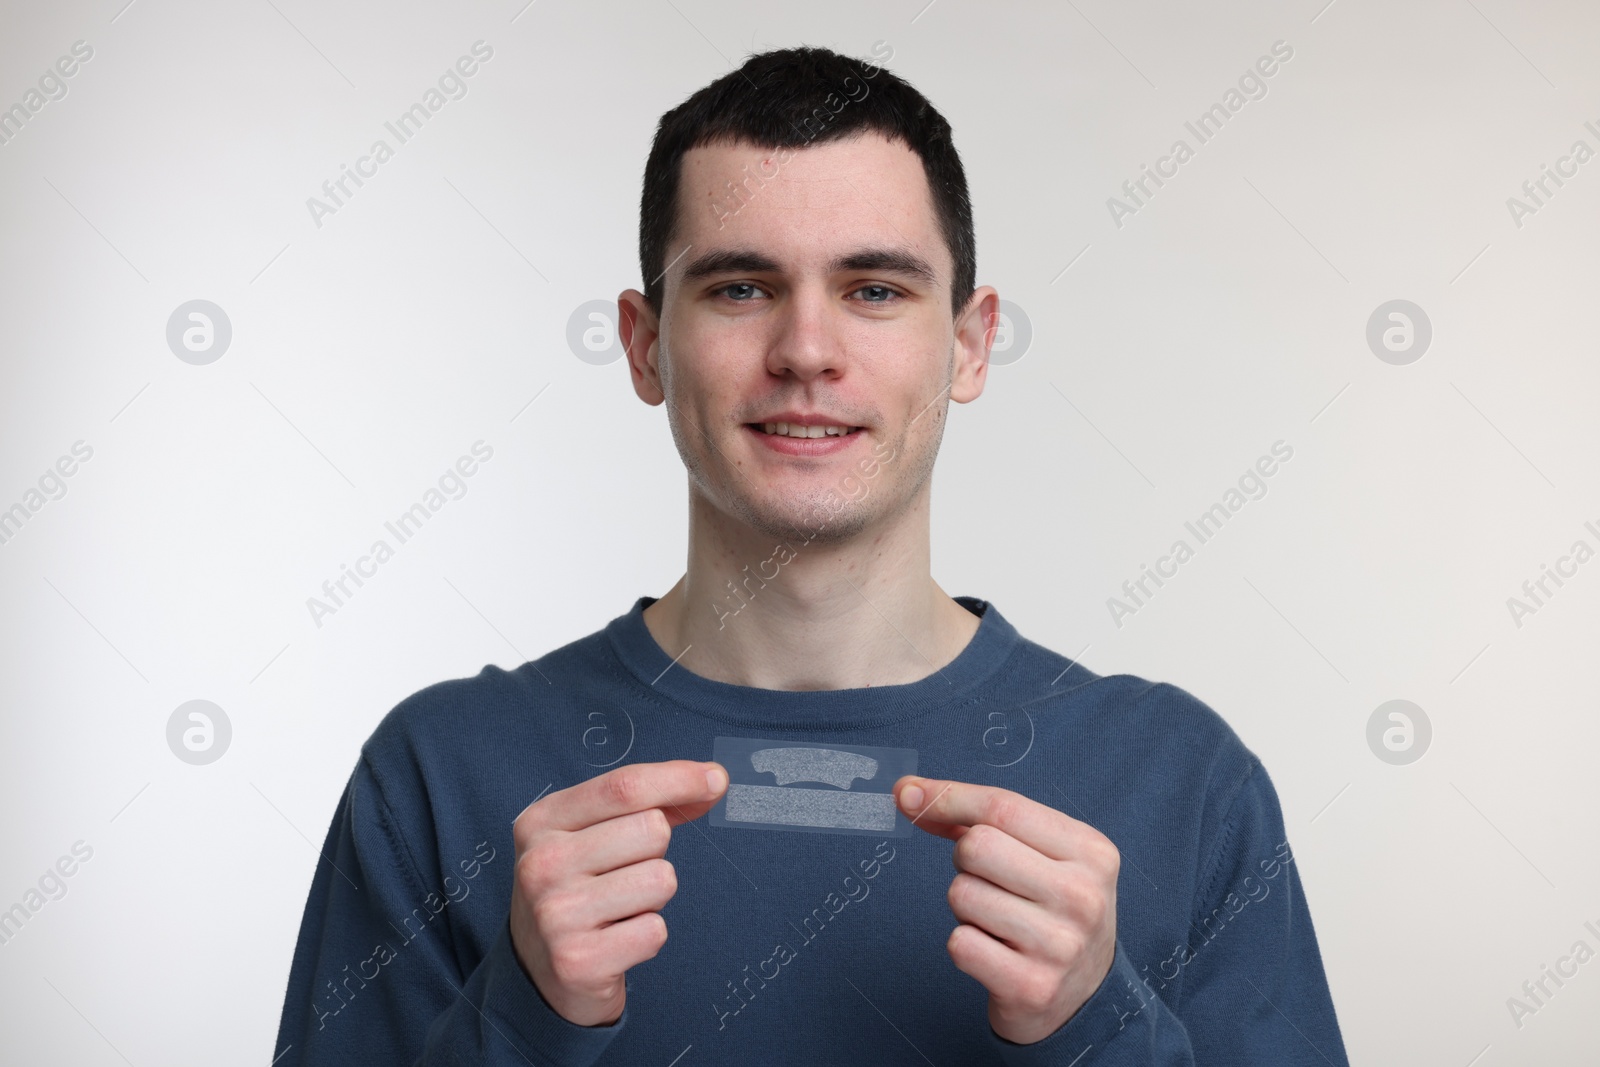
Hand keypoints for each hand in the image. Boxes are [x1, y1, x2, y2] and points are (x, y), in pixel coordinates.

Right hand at [510, 759, 727, 1025]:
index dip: (679, 779)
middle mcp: (541, 863)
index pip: (625, 787)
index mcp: (542, 821)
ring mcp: (556, 913)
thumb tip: (712, 780)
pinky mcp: (577, 961)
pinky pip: (655, 930)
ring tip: (617, 911)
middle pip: (652, 830)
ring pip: (661, 879)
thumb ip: (649, 802)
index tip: (716, 780)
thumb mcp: (594, 834)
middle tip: (622, 878)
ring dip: (653, 899)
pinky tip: (615, 942)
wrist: (538, 973)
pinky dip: (647, 937)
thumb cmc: (580, 890)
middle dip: (655, 853)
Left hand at [894, 776, 1118, 1044]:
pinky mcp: (1032, 987)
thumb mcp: (1040, 855)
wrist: (1084, 996)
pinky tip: (995, 953)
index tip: (909, 794)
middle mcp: (1083, 896)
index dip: (948, 797)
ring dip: (965, 907)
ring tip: (998, 922)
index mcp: (1091, 852)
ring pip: (962, 894)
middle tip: (989, 883)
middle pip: (977, 846)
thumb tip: (908, 792)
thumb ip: (979, 818)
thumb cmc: (1051, 910)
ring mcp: (1060, 945)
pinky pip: (959, 943)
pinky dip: (965, 945)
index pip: (1003, 807)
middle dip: (965, 861)